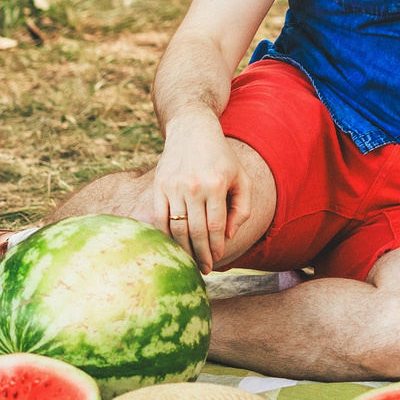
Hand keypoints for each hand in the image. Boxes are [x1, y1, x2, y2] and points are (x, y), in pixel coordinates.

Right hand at [150, 116, 245, 271]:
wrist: (192, 131)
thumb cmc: (222, 158)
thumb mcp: (241, 178)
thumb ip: (241, 208)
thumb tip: (228, 236)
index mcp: (217, 183)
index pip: (216, 225)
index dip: (216, 246)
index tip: (217, 259)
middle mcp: (194, 186)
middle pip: (196, 231)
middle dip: (201, 254)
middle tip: (204, 269)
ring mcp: (174, 186)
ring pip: (177, 228)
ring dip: (184, 249)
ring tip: (190, 262)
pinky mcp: (158, 186)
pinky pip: (159, 219)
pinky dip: (165, 236)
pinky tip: (173, 246)